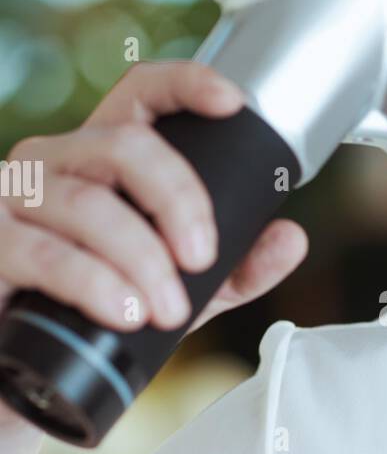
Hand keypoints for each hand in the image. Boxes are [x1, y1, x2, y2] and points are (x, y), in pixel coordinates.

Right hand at [0, 61, 307, 335]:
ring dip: (141, 258)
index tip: (232, 103)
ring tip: (169, 312)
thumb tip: (291, 238)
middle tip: (204, 259)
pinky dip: (92, 282)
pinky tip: (123, 312)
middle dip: (179, 199)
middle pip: (125, 146)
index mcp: (100, 157)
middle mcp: (54, 162)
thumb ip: (236, 267)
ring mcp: (13, 198)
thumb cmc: (96, 313)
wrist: (22, 370)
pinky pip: (42, 252)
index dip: (186, 84)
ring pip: (86, 203)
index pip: (140, 96)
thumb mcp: (178, 290)